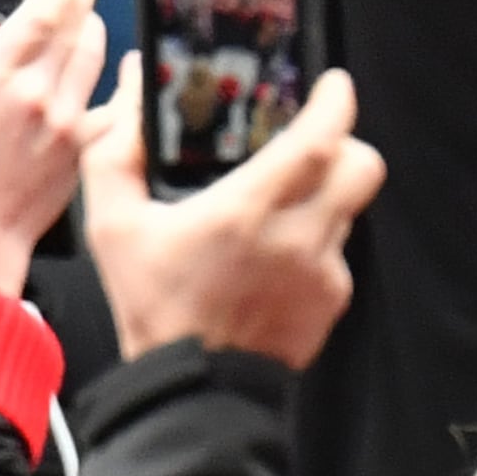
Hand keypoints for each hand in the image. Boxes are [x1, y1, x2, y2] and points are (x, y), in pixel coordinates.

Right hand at [0, 0, 103, 291]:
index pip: (39, 14)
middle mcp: (33, 90)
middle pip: (72, 29)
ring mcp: (65, 116)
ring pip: (93, 58)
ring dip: (95, 31)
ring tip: (91, 17)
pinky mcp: (85, 143)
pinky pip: (115, 102)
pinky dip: (121, 81)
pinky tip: (125, 68)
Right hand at [78, 63, 382, 367]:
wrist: (189, 390)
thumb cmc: (152, 306)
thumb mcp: (114, 228)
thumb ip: (116, 155)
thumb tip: (131, 94)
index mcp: (246, 212)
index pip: (320, 141)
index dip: (336, 104)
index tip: (332, 85)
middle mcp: (297, 238)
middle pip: (363, 166)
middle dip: (346, 144)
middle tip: (314, 142)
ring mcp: (324, 271)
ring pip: (351, 207)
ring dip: (327, 194)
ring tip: (282, 204)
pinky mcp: (334, 299)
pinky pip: (340, 251)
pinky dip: (318, 240)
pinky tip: (278, 255)